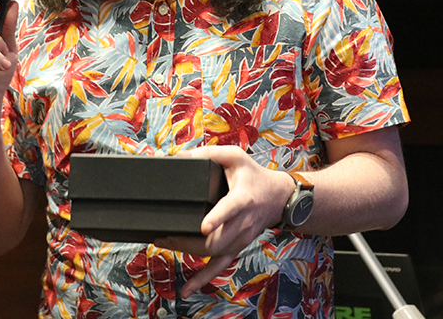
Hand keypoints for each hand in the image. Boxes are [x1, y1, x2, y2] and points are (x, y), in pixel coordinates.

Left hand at [155, 146, 295, 297]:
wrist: (278, 198)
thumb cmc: (254, 175)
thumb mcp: (235, 156)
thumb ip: (209, 154)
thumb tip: (181, 157)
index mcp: (242, 199)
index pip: (230, 209)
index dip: (217, 218)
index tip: (203, 226)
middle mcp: (242, 223)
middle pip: (215, 239)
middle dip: (186, 240)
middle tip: (164, 233)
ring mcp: (240, 239)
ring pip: (213, 254)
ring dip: (187, 251)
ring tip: (164, 242)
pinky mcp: (236, 247)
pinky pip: (219, 267)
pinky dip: (202, 279)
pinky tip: (187, 290)